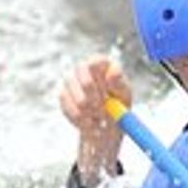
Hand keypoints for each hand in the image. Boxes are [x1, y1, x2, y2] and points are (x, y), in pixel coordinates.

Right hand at [57, 54, 129, 184]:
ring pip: (72, 91)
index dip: (100, 73)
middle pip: (80, 69)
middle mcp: (84, 69)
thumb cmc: (118, 106)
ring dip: (87, 110)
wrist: (105, 127)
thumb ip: (120, 84)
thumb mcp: (124, 96)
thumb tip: (112, 74)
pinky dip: (80, 119)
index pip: (96, 60)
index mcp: (102, 65)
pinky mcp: (63, 96)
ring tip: (99, 120)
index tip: (107, 89)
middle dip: (90, 91)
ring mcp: (71, 81)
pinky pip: (67, 107)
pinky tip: (90, 124)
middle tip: (101, 108)